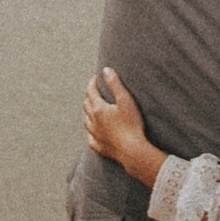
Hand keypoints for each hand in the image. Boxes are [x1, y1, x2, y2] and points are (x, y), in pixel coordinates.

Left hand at [83, 65, 163, 186]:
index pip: (91, 91)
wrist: (132, 150)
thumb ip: (115, 84)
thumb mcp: (125, 100)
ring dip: (88, 113)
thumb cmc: (131, 124)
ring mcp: (95, 135)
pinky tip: (94, 132)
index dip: (92, 82)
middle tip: (94, 91)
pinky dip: (91, 131)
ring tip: (93, 109)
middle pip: (86, 105)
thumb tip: (105, 70)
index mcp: (98, 109)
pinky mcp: (99, 147)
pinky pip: (90, 138)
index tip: (96, 77)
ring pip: (86, 121)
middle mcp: (93, 122)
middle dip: (89, 96)